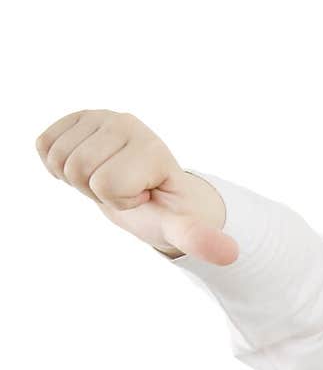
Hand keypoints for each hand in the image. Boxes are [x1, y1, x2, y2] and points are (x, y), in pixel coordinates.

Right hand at [35, 109, 238, 265]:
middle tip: (121, 189)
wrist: (146, 192)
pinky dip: (56, 165)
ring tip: (107, 178)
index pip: (106, 183)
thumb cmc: (163, 211)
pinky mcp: (78, 117)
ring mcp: (101, 115)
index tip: (140, 197)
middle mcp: (126, 122)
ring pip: (59, 158)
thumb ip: (200, 238)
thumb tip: (231, 254)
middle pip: (79, 169)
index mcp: (150, 146)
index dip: (119, 200)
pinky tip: (86, 166)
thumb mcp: (181, 228)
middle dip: (96, 190)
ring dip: (78, 179)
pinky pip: (44, 145)